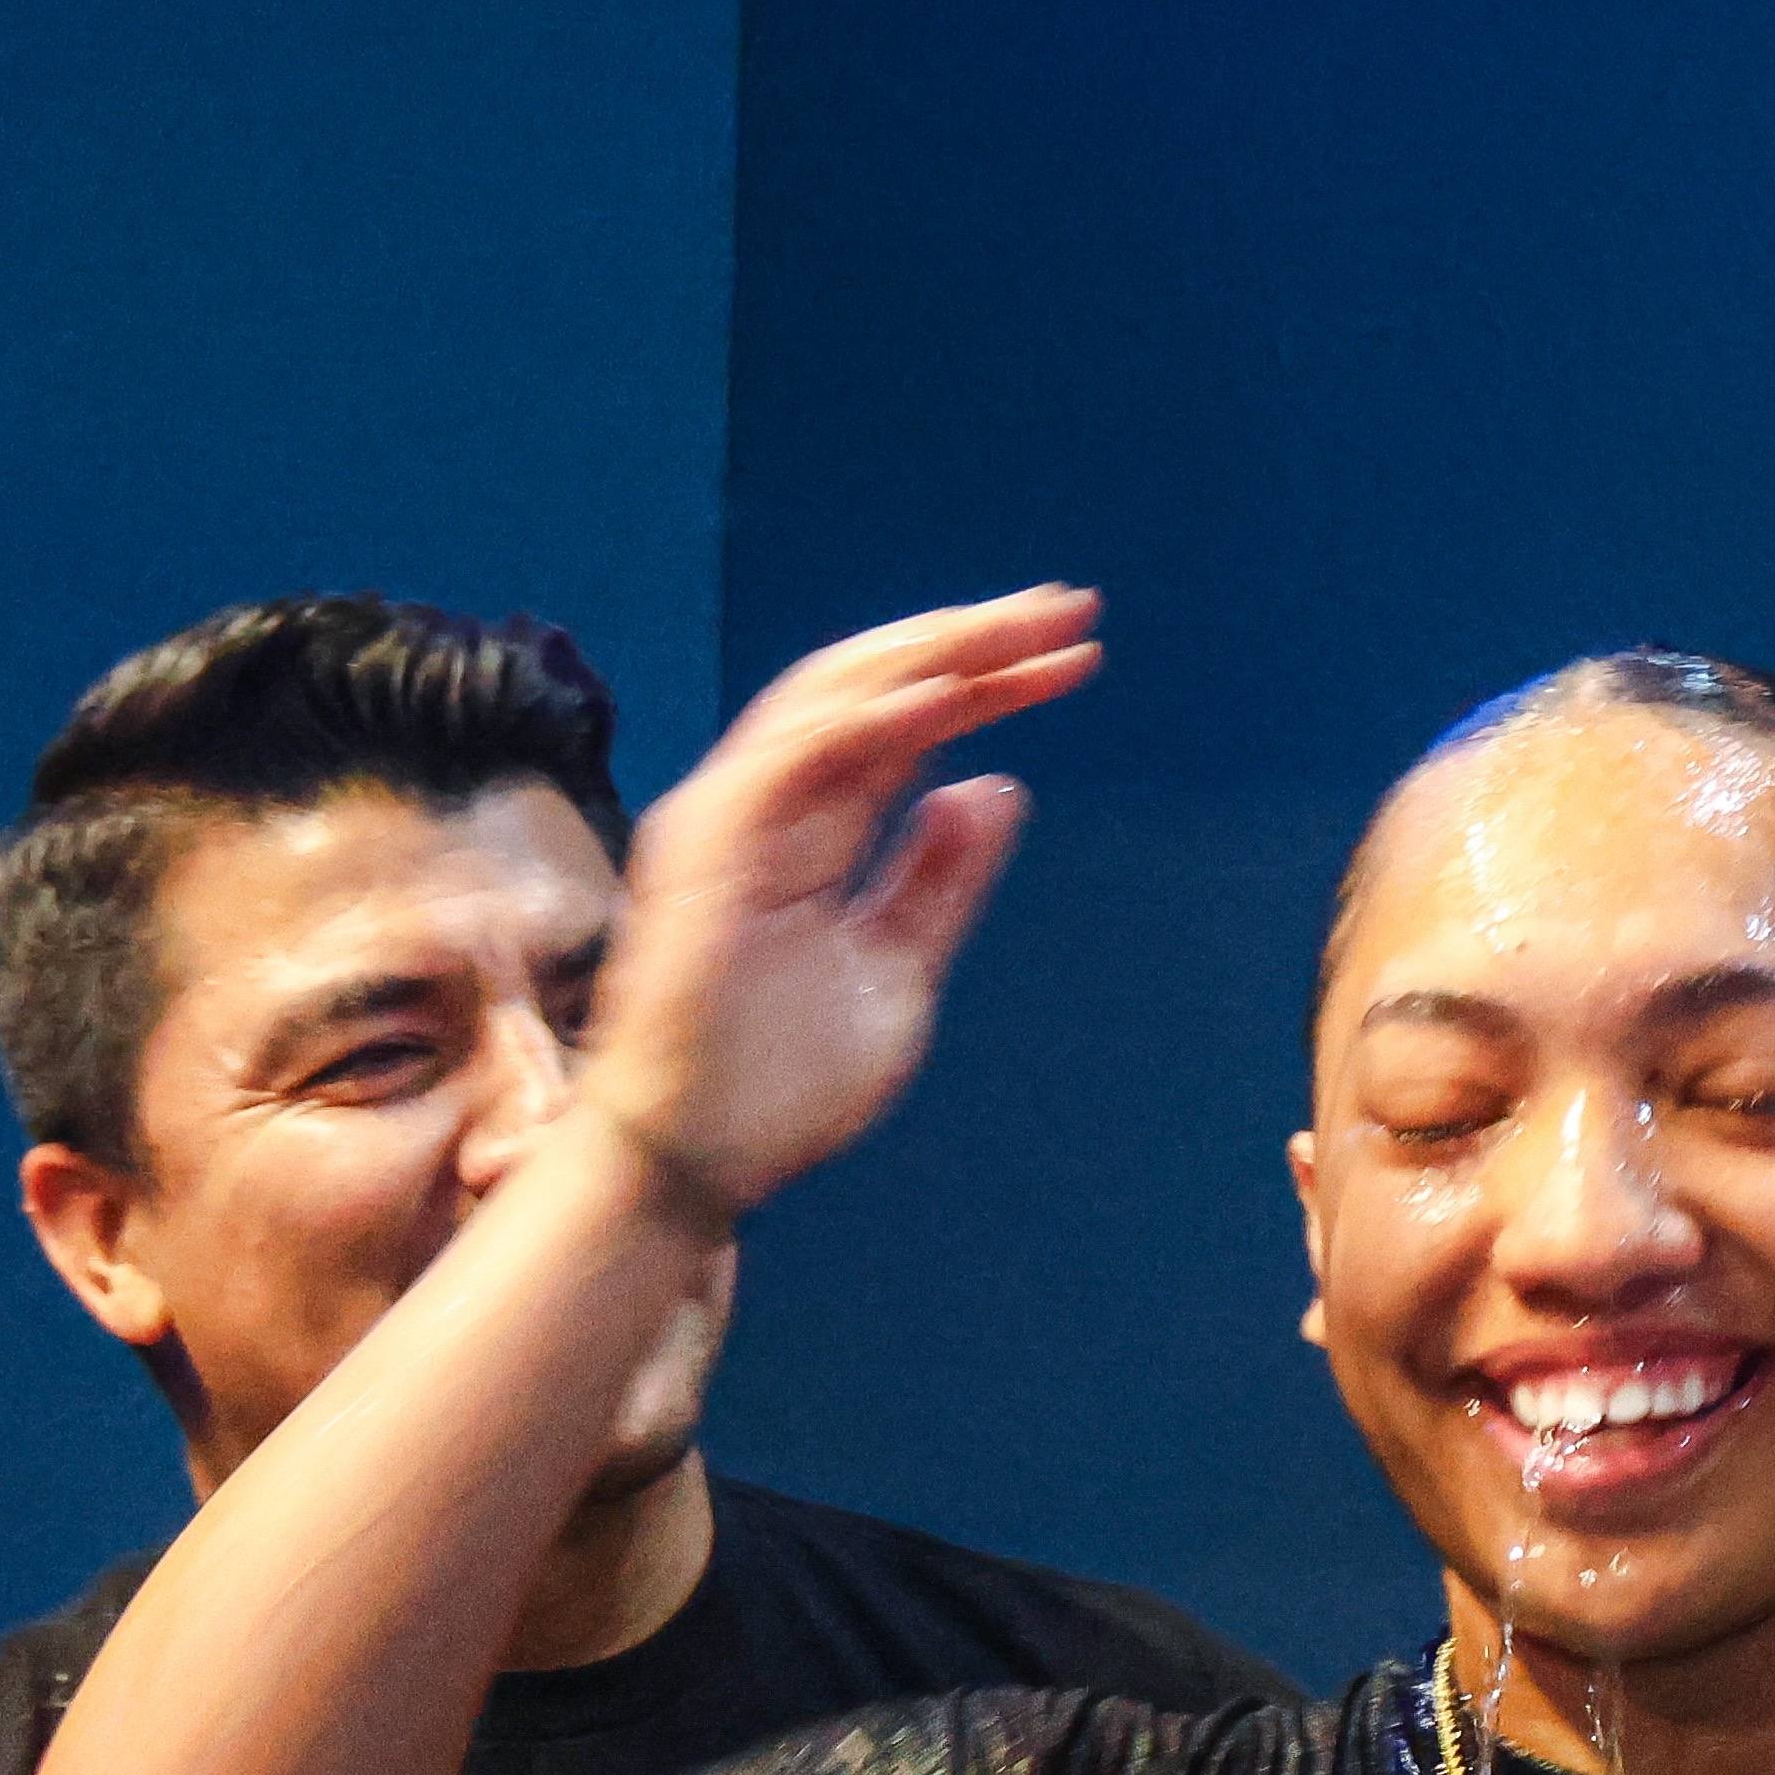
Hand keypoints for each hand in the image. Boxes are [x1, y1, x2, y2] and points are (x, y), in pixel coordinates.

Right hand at [564, 586, 1104, 1226]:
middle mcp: (764, 807)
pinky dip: (871, 718)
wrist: (698, 1167)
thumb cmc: (778, 1087)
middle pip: (873, 690)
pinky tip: (949, 693)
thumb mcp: (896, 970)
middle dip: (972, 641)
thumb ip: (937, 881)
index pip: (904, 725)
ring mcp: (729, 821)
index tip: (1076, 655)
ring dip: (932, 655)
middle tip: (1070, 608)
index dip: (987, 681)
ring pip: (831, 697)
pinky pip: (793, 757)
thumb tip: (990, 788)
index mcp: (808, 830)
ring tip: (1021, 629)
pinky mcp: (706, 851)